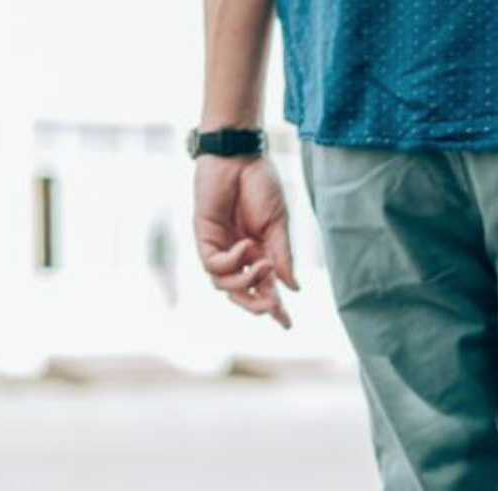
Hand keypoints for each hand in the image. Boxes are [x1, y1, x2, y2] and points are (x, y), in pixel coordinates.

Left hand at [194, 155, 298, 327]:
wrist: (239, 157)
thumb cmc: (260, 184)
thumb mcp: (278, 225)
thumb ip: (283, 256)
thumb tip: (293, 287)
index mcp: (260, 252)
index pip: (266, 287)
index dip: (274, 308)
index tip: (286, 324)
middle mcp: (238, 254)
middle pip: (242, 294)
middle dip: (256, 306)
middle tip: (272, 307)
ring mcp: (220, 247)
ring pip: (224, 285)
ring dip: (246, 282)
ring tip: (263, 264)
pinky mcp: (204, 238)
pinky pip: (213, 265)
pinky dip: (231, 262)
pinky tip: (245, 246)